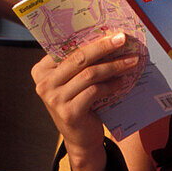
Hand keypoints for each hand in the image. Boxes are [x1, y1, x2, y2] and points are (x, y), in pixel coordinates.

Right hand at [32, 32, 139, 151]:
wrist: (80, 139)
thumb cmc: (78, 102)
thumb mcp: (72, 81)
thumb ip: (78, 63)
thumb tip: (104, 37)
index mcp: (40, 70)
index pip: (66, 49)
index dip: (89, 39)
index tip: (109, 32)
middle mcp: (43, 84)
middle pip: (79, 58)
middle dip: (103, 46)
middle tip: (122, 39)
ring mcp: (54, 100)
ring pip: (89, 74)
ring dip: (113, 66)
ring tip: (130, 61)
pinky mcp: (69, 113)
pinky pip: (94, 91)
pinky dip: (111, 85)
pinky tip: (122, 82)